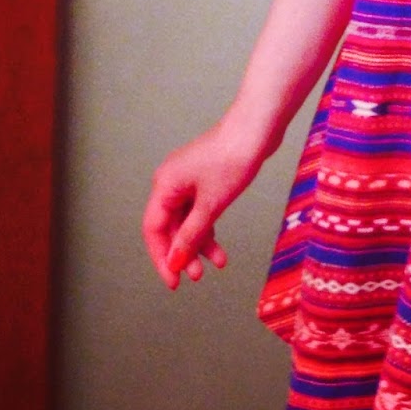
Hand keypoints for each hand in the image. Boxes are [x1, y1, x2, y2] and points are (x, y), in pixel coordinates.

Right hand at [141, 118, 263, 290]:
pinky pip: (199, 210)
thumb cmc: (233, 158)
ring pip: (187, 220)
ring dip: (199, 243)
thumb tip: (175, 262)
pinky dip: (208, 228)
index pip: (153, 229)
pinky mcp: (205, 179)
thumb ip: (190, 235)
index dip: (161, 258)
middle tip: (196, 276)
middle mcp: (171, 182)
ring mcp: (188, 180)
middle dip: (183, 252)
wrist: (258, 127)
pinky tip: (220, 249)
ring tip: (216, 263)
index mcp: (164, 184)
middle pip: (169, 226)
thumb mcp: (211, 204)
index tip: (173, 282)